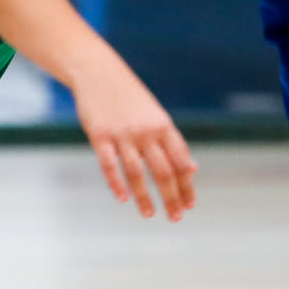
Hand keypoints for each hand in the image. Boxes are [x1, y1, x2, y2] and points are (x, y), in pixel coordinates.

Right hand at [72, 60, 196, 220]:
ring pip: (137, 172)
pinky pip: (110, 165)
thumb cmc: (128, 97)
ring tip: (150, 214)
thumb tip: (191, 167)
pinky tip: (123, 199)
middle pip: (163, 171)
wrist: (97, 71)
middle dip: (171, 196)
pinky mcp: (100, 136)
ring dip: (145, 196)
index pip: (180, 161)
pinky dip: (117, 183)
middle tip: (176, 217)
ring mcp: (122, 134)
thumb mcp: (154, 115)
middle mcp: (146, 131)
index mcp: (163, 126)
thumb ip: (171, 142)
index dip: (186, 185)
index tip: (190, 205)